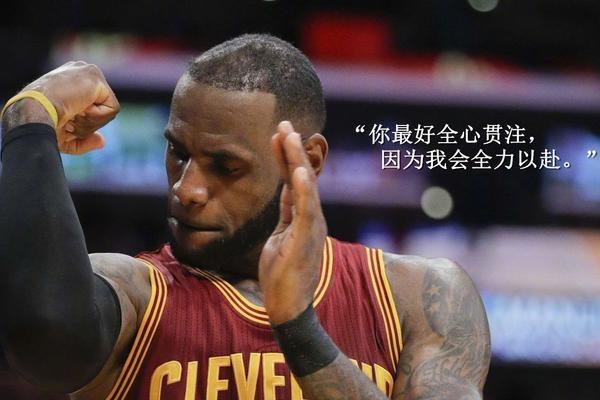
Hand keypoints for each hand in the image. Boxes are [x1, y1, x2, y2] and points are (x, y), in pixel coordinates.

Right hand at [21, 61, 118, 154]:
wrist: (34, 115)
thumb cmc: (43, 125)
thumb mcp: (65, 137)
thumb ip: (85, 140)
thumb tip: (102, 141)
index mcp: (71, 80)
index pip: (94, 105)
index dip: (83, 121)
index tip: (63, 121)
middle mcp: (80, 71)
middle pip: (103, 108)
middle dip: (88, 122)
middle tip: (67, 119)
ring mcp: (88, 71)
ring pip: (108, 109)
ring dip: (91, 121)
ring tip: (72, 113)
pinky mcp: (95, 76)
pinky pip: (112, 108)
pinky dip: (97, 117)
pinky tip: (79, 109)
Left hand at [259, 121, 326, 324]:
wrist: (288, 306)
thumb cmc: (282, 274)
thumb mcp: (280, 236)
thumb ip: (286, 212)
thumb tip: (286, 189)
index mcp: (304, 217)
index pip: (294, 180)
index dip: (286, 156)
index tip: (278, 133)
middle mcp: (312, 218)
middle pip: (302, 177)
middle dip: (292, 149)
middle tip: (283, 123)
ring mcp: (311, 228)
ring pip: (305, 187)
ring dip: (297, 161)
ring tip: (289, 136)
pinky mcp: (306, 240)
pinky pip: (305, 210)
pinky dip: (304, 189)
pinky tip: (300, 170)